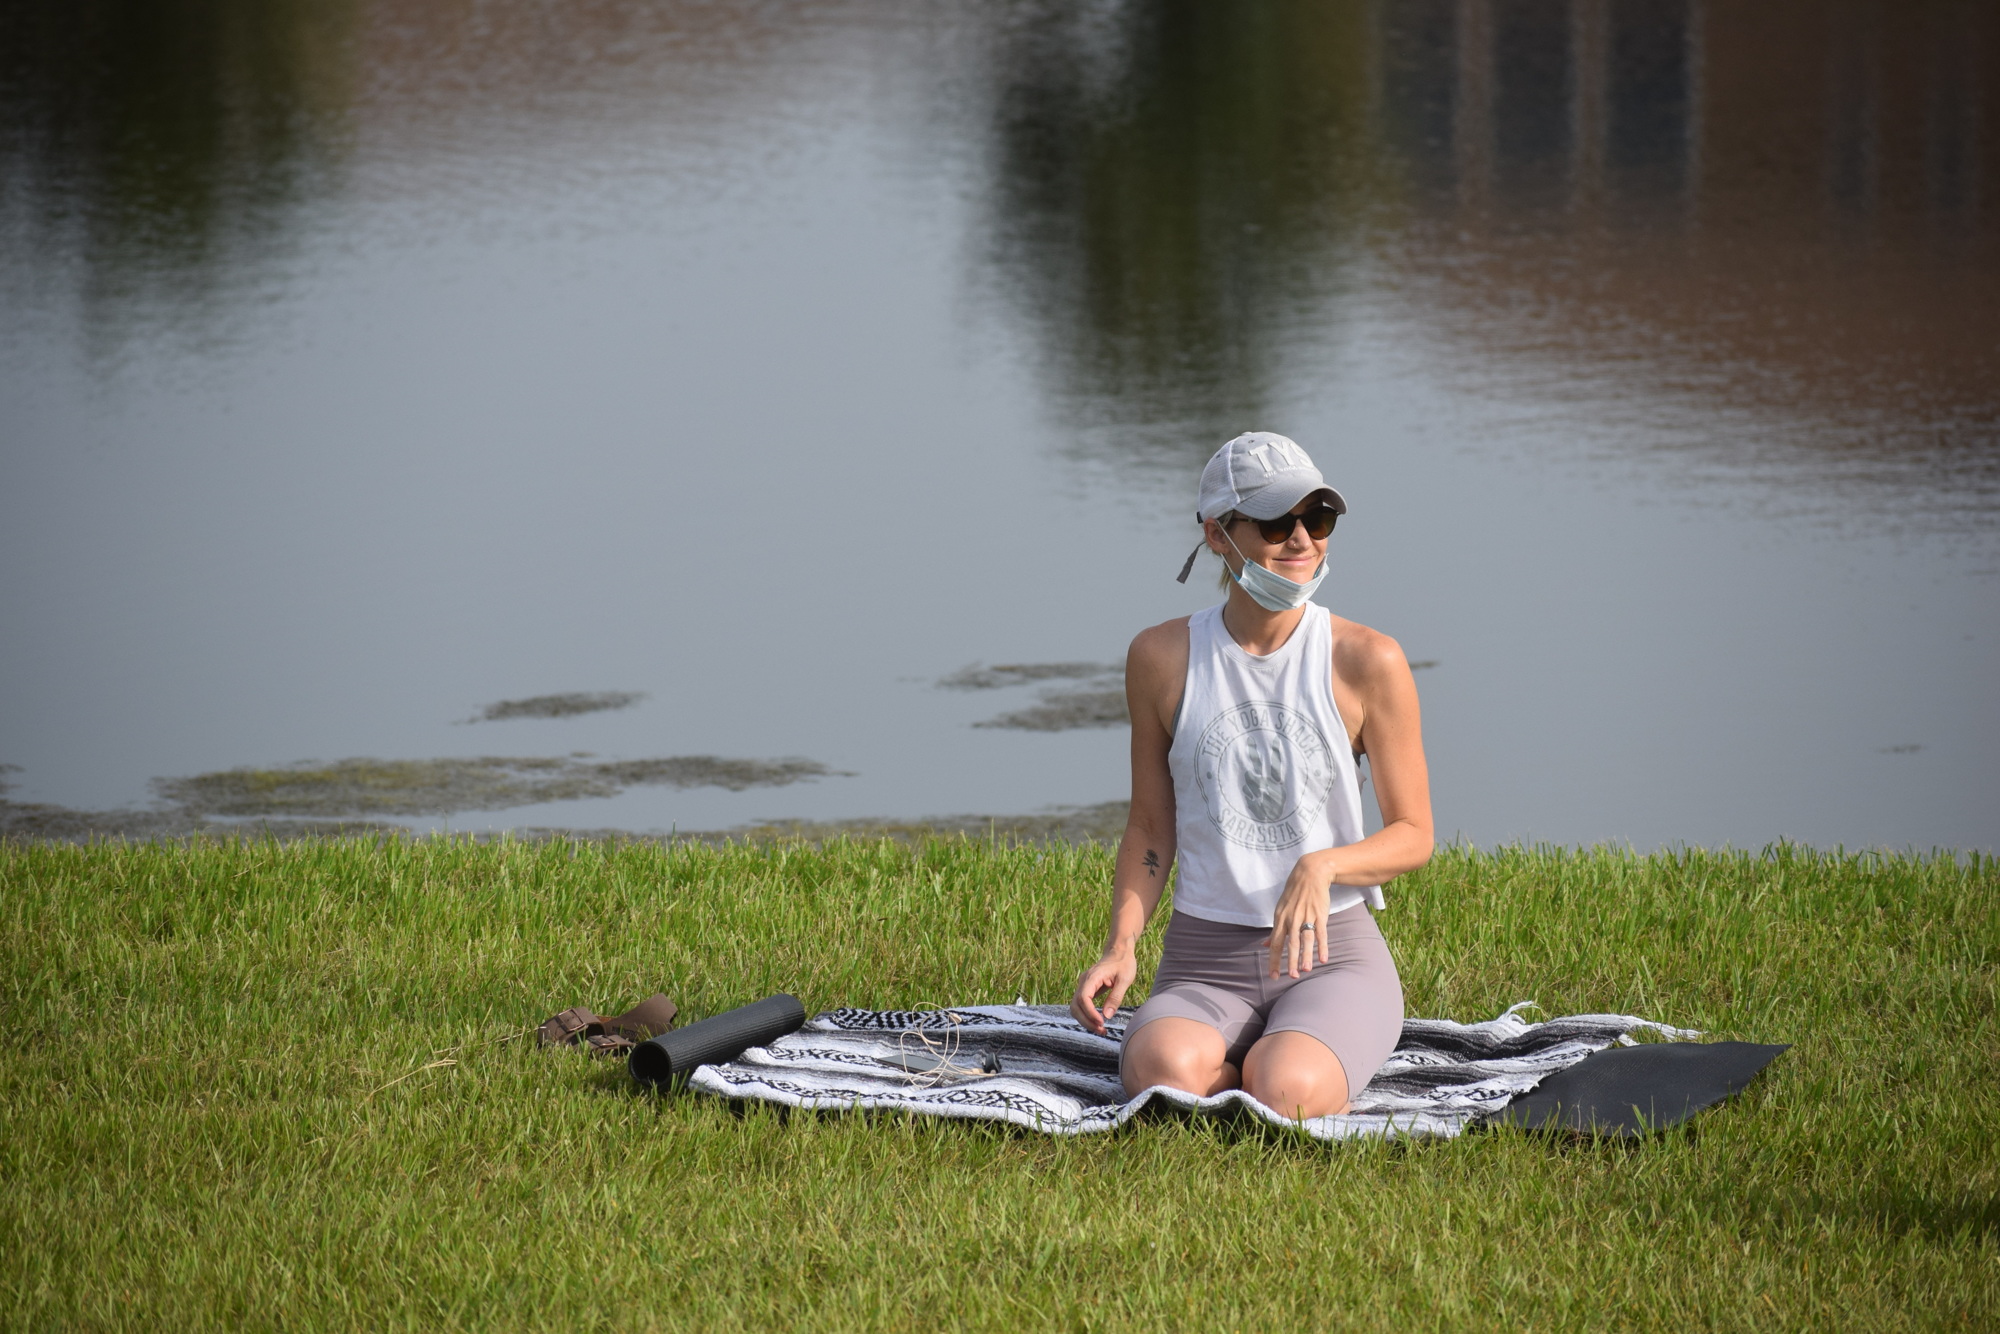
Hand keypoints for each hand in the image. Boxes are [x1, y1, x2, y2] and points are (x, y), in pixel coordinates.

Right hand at [1070, 952, 1136, 1035]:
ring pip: (1076, 1007)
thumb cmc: (1124, 963)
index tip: (1102, 1023)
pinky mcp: (1086, 990)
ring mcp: (1083, 986)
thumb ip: (1115, 997)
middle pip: (1075, 1005)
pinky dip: (1087, 1016)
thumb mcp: (1125, 980)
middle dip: (1086, 1021)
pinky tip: (1098, 1022)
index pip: (1083, 998)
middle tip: (1102, 1031)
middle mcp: (1084, 981)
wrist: (1119, 951)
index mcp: (1092, 977)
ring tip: (1101, 1030)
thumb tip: (1107, 1016)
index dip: (1090, 1013)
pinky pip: (1081, 1005)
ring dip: (1085, 1021)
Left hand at [1265, 851, 1334, 979]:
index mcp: (1280, 919)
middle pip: (1290, 943)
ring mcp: (1306, 916)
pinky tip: (1323, 959)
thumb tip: (1265, 945)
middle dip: (1290, 961)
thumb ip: (1275, 930)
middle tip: (1291, 976)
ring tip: (1306, 970)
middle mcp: (1291, 919)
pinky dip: (1322, 946)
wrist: (1309, 873)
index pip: (1275, 943)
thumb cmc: (1294, 894)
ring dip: (1306, 956)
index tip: (1273, 976)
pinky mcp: (1320, 914)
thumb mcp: (1280, 910)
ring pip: (1305, 939)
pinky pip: (1321, 933)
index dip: (1274, 960)